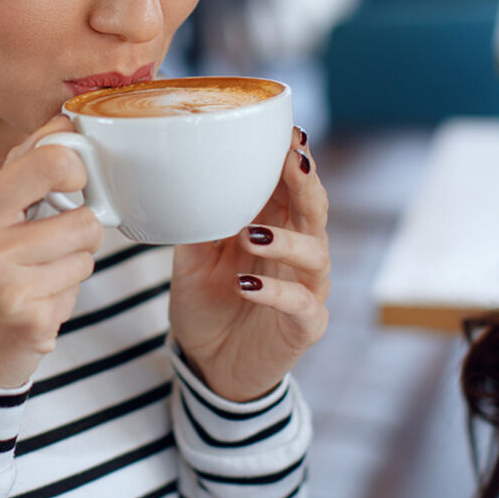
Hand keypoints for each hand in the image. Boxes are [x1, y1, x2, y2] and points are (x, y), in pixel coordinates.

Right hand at [0, 116, 103, 389]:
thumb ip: (17, 170)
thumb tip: (63, 126)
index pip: (49, 163)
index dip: (75, 169)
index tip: (71, 182)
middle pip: (84, 220)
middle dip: (77, 231)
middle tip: (48, 243)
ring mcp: (10, 292)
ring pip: (87, 257)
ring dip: (70, 267)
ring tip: (32, 278)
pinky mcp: (34, 326)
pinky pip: (78, 293)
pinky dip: (62, 298)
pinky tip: (30, 305)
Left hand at [170, 127, 329, 403]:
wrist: (210, 365)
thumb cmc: (209, 303)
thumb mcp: (193, 259)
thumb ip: (197, 224)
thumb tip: (182, 181)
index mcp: (276, 226)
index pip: (291, 185)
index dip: (294, 158)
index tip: (288, 131)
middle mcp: (299, 252)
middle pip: (315, 209)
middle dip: (305, 182)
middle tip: (291, 160)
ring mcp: (307, 289)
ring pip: (315, 254)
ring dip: (285, 239)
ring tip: (250, 233)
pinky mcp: (305, 326)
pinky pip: (300, 304)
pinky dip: (274, 293)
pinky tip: (246, 284)